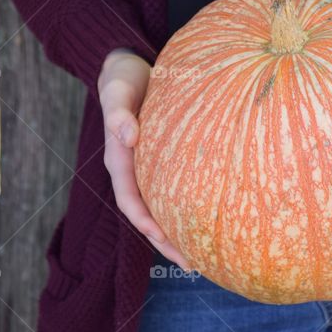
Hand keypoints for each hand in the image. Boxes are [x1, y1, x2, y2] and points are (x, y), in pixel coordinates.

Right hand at [98, 49, 188, 267]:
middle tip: (193, 265)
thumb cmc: (123, 78)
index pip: (129, 199)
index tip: (161, 238)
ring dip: (179, 233)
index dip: (144, 220)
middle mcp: (133, 170)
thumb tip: (127, 136)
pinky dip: (189, 208)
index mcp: (119, 159)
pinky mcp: (165, 162)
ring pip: (164, 208)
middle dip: (167, 242)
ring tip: (204, 258)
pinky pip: (177, 191)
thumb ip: (119, 112)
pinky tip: (214, 220)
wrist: (129, 66)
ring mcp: (149, 168)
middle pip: (148, 215)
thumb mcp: (117, 90)